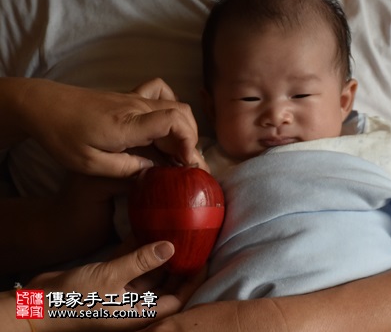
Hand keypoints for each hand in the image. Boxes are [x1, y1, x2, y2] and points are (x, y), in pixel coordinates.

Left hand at [17, 78, 206, 176]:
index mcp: (128, 124)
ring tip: (177, 152)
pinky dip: (172, 107)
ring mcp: (136, 98)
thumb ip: (125, 169)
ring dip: (184, 129)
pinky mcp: (131, 96)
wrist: (43, 105)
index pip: (174, 120)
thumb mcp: (89, 164)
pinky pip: (162, 93)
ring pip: (177, 106)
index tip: (186, 163)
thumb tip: (154, 171)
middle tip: (185, 166)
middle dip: (191, 142)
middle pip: (183, 115)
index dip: (188, 141)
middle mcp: (138, 107)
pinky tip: (166, 124)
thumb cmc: (62, 136)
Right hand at [25, 241, 201, 331]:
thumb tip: (171, 246)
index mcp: (140, 312)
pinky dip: (137, 249)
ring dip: (159, 253)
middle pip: (166, 284)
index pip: (178, 298)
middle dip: (179, 264)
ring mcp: (121, 291)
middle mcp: (135, 303)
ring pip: (148, 271)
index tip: (205, 260)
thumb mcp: (112, 277)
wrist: (36, 305)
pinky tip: (146, 227)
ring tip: (174, 230)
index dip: (193, 280)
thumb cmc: (75, 300)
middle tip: (193, 240)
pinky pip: (129, 263)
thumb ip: (142, 260)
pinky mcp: (107, 280)